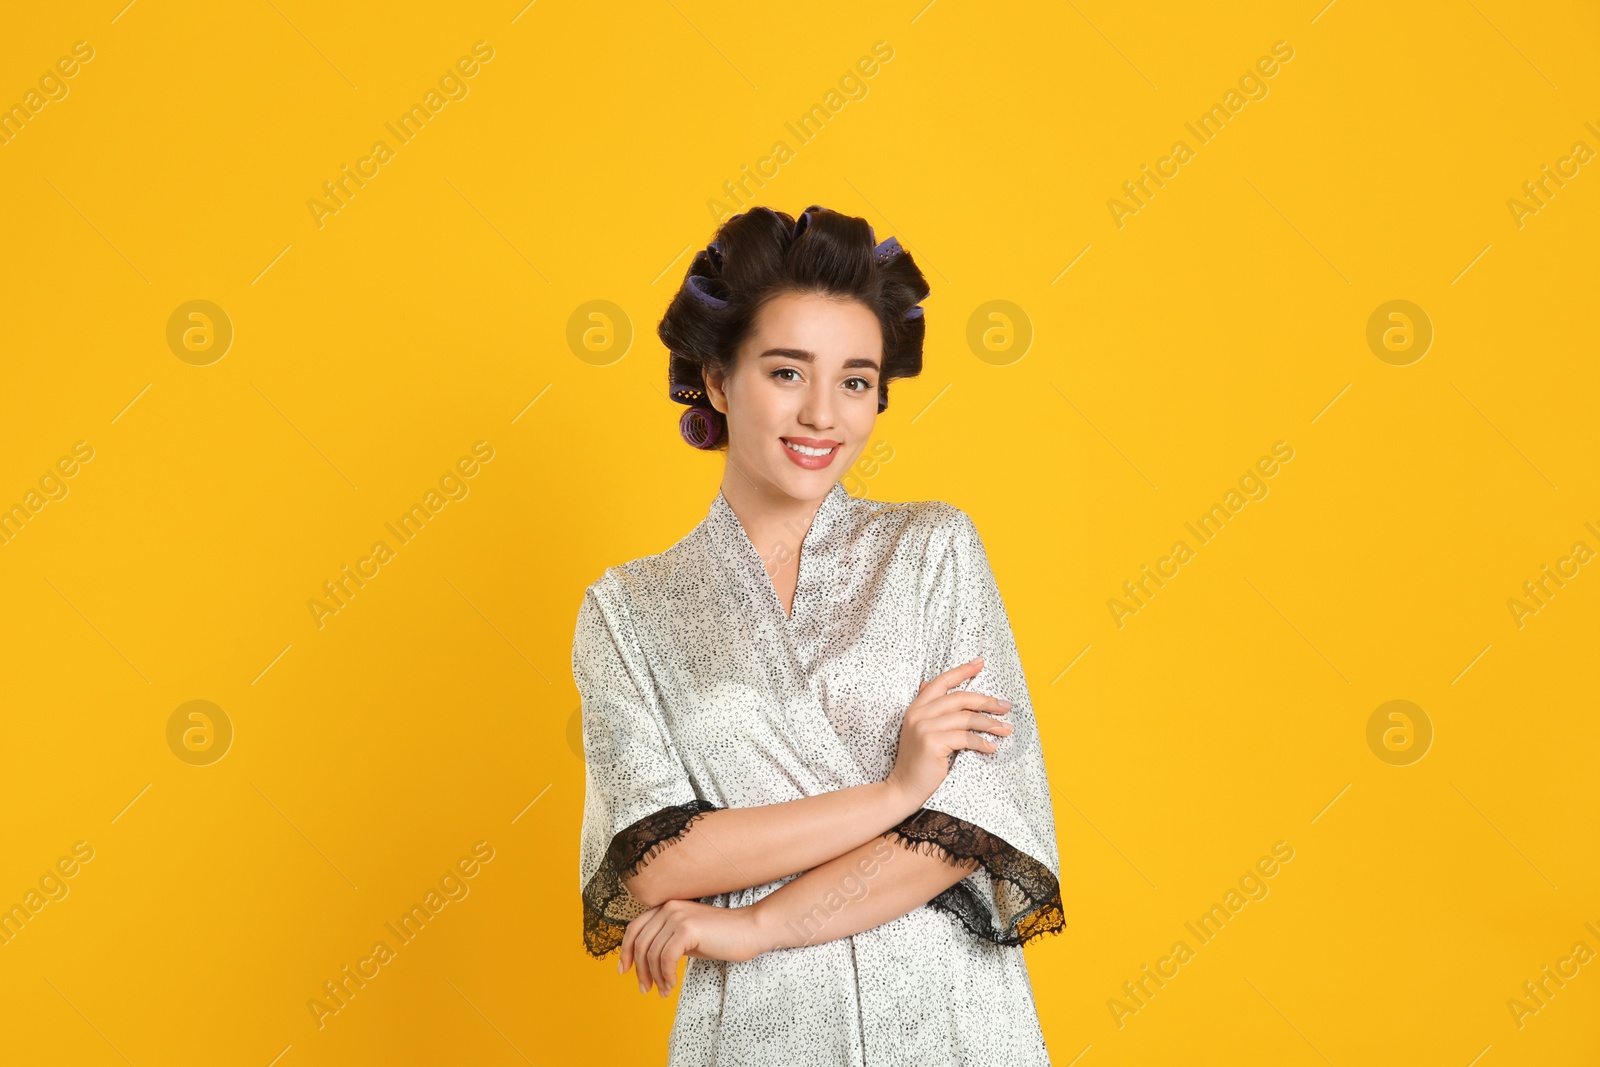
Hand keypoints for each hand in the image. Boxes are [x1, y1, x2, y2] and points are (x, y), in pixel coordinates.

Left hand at [618, 898, 765, 996]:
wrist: (749, 931)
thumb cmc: (720, 937)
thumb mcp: (687, 937)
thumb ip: (666, 941)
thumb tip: (644, 961)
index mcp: (666, 907)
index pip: (634, 928)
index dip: (625, 951)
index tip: (624, 970)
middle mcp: (668, 908)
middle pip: (640, 942)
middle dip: (640, 970)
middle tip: (646, 989)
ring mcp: (677, 916)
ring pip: (652, 953)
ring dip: (656, 977)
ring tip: (665, 990)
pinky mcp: (687, 928)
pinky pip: (665, 958)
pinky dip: (666, 975)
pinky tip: (672, 985)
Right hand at [884, 657, 1011, 807]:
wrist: (903, 787)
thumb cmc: (917, 762)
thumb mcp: (918, 730)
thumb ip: (926, 709)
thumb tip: (926, 683)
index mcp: (916, 708)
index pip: (941, 682)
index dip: (962, 671)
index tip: (979, 663)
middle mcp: (918, 714)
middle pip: (959, 698)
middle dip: (986, 701)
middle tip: (1005, 706)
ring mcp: (924, 727)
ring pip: (966, 718)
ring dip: (990, 723)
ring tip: (1005, 729)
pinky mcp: (932, 743)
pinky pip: (965, 738)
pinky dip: (982, 743)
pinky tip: (992, 747)